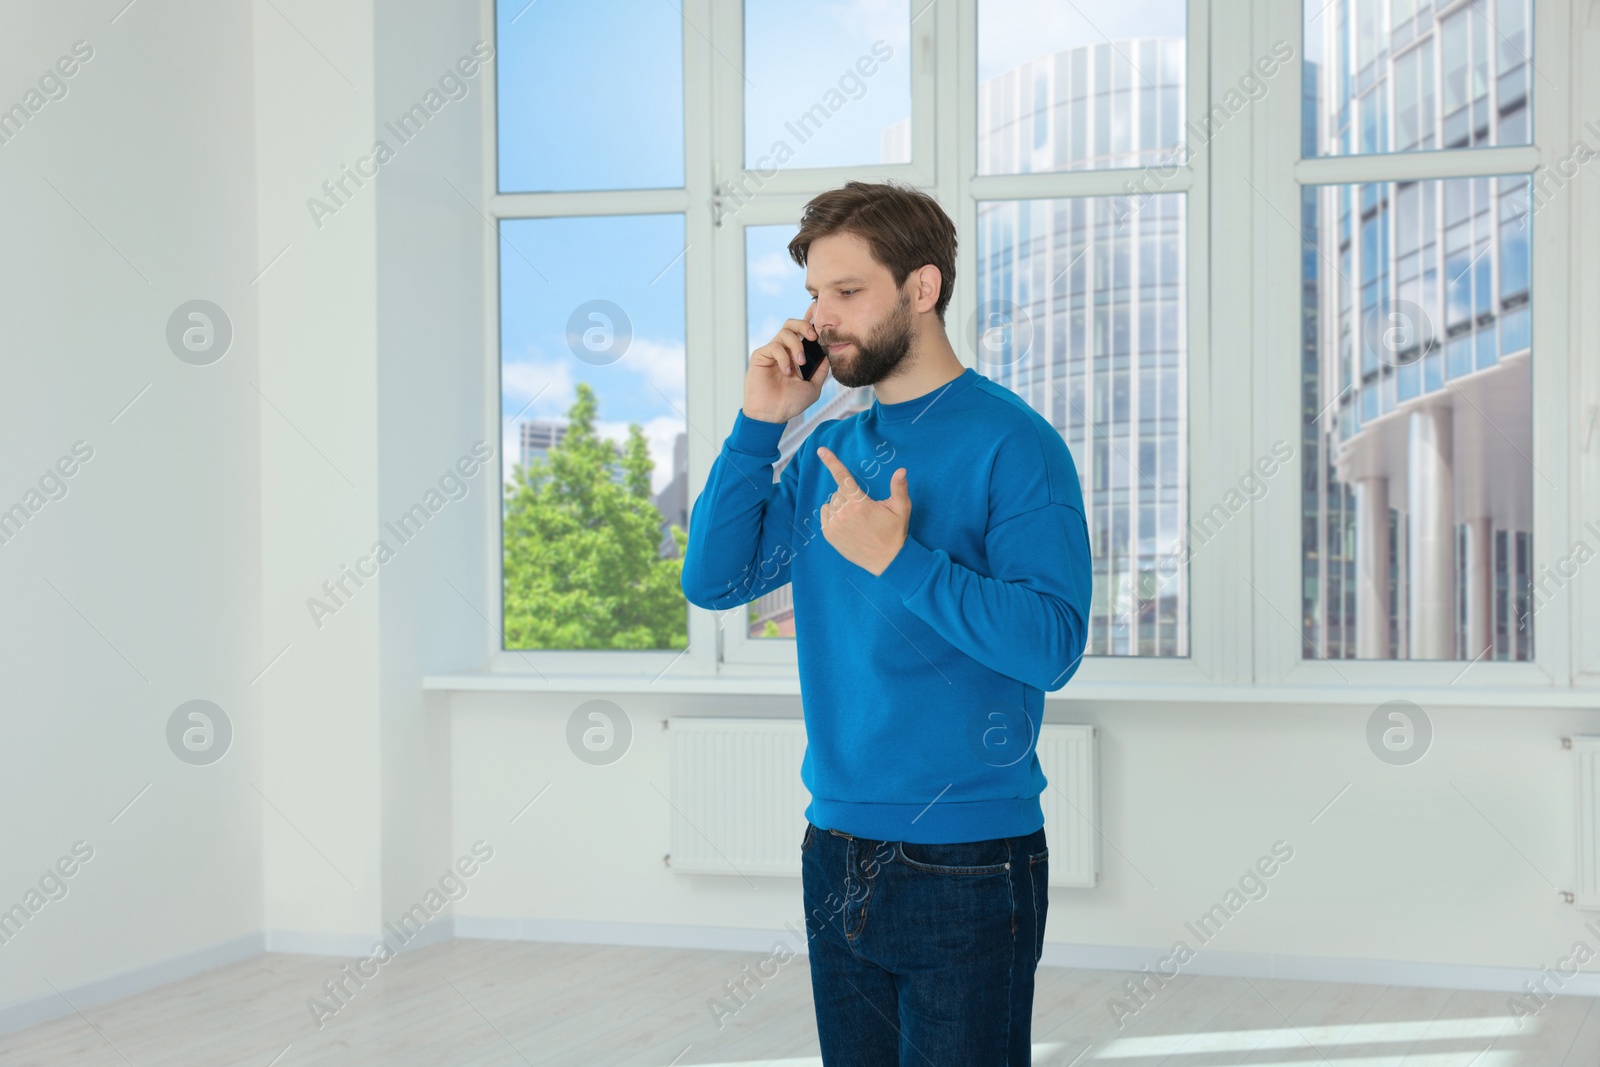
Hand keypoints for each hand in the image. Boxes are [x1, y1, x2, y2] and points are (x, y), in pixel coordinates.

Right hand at [743, 302, 830, 423]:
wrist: (772, 415)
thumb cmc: (790, 402)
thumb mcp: (813, 386)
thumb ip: (821, 370)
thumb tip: (830, 353)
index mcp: (796, 354)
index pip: (803, 331)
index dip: (810, 319)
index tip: (819, 313)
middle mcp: (784, 350)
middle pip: (792, 323)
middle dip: (804, 325)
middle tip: (813, 337)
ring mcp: (772, 352)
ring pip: (785, 332)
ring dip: (796, 345)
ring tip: (800, 363)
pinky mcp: (761, 356)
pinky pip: (774, 346)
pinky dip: (784, 357)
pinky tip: (787, 371)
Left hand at [815, 445, 910, 576]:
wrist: (887, 561)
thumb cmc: (895, 532)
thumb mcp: (902, 508)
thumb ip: (899, 487)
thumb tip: (901, 470)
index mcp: (860, 503)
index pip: (843, 477)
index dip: (831, 462)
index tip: (821, 450)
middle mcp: (844, 513)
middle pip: (840, 491)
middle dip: (850, 494)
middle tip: (864, 508)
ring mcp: (834, 525)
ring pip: (832, 502)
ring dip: (841, 504)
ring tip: (856, 517)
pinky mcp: (829, 535)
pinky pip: (825, 514)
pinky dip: (833, 513)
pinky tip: (846, 522)